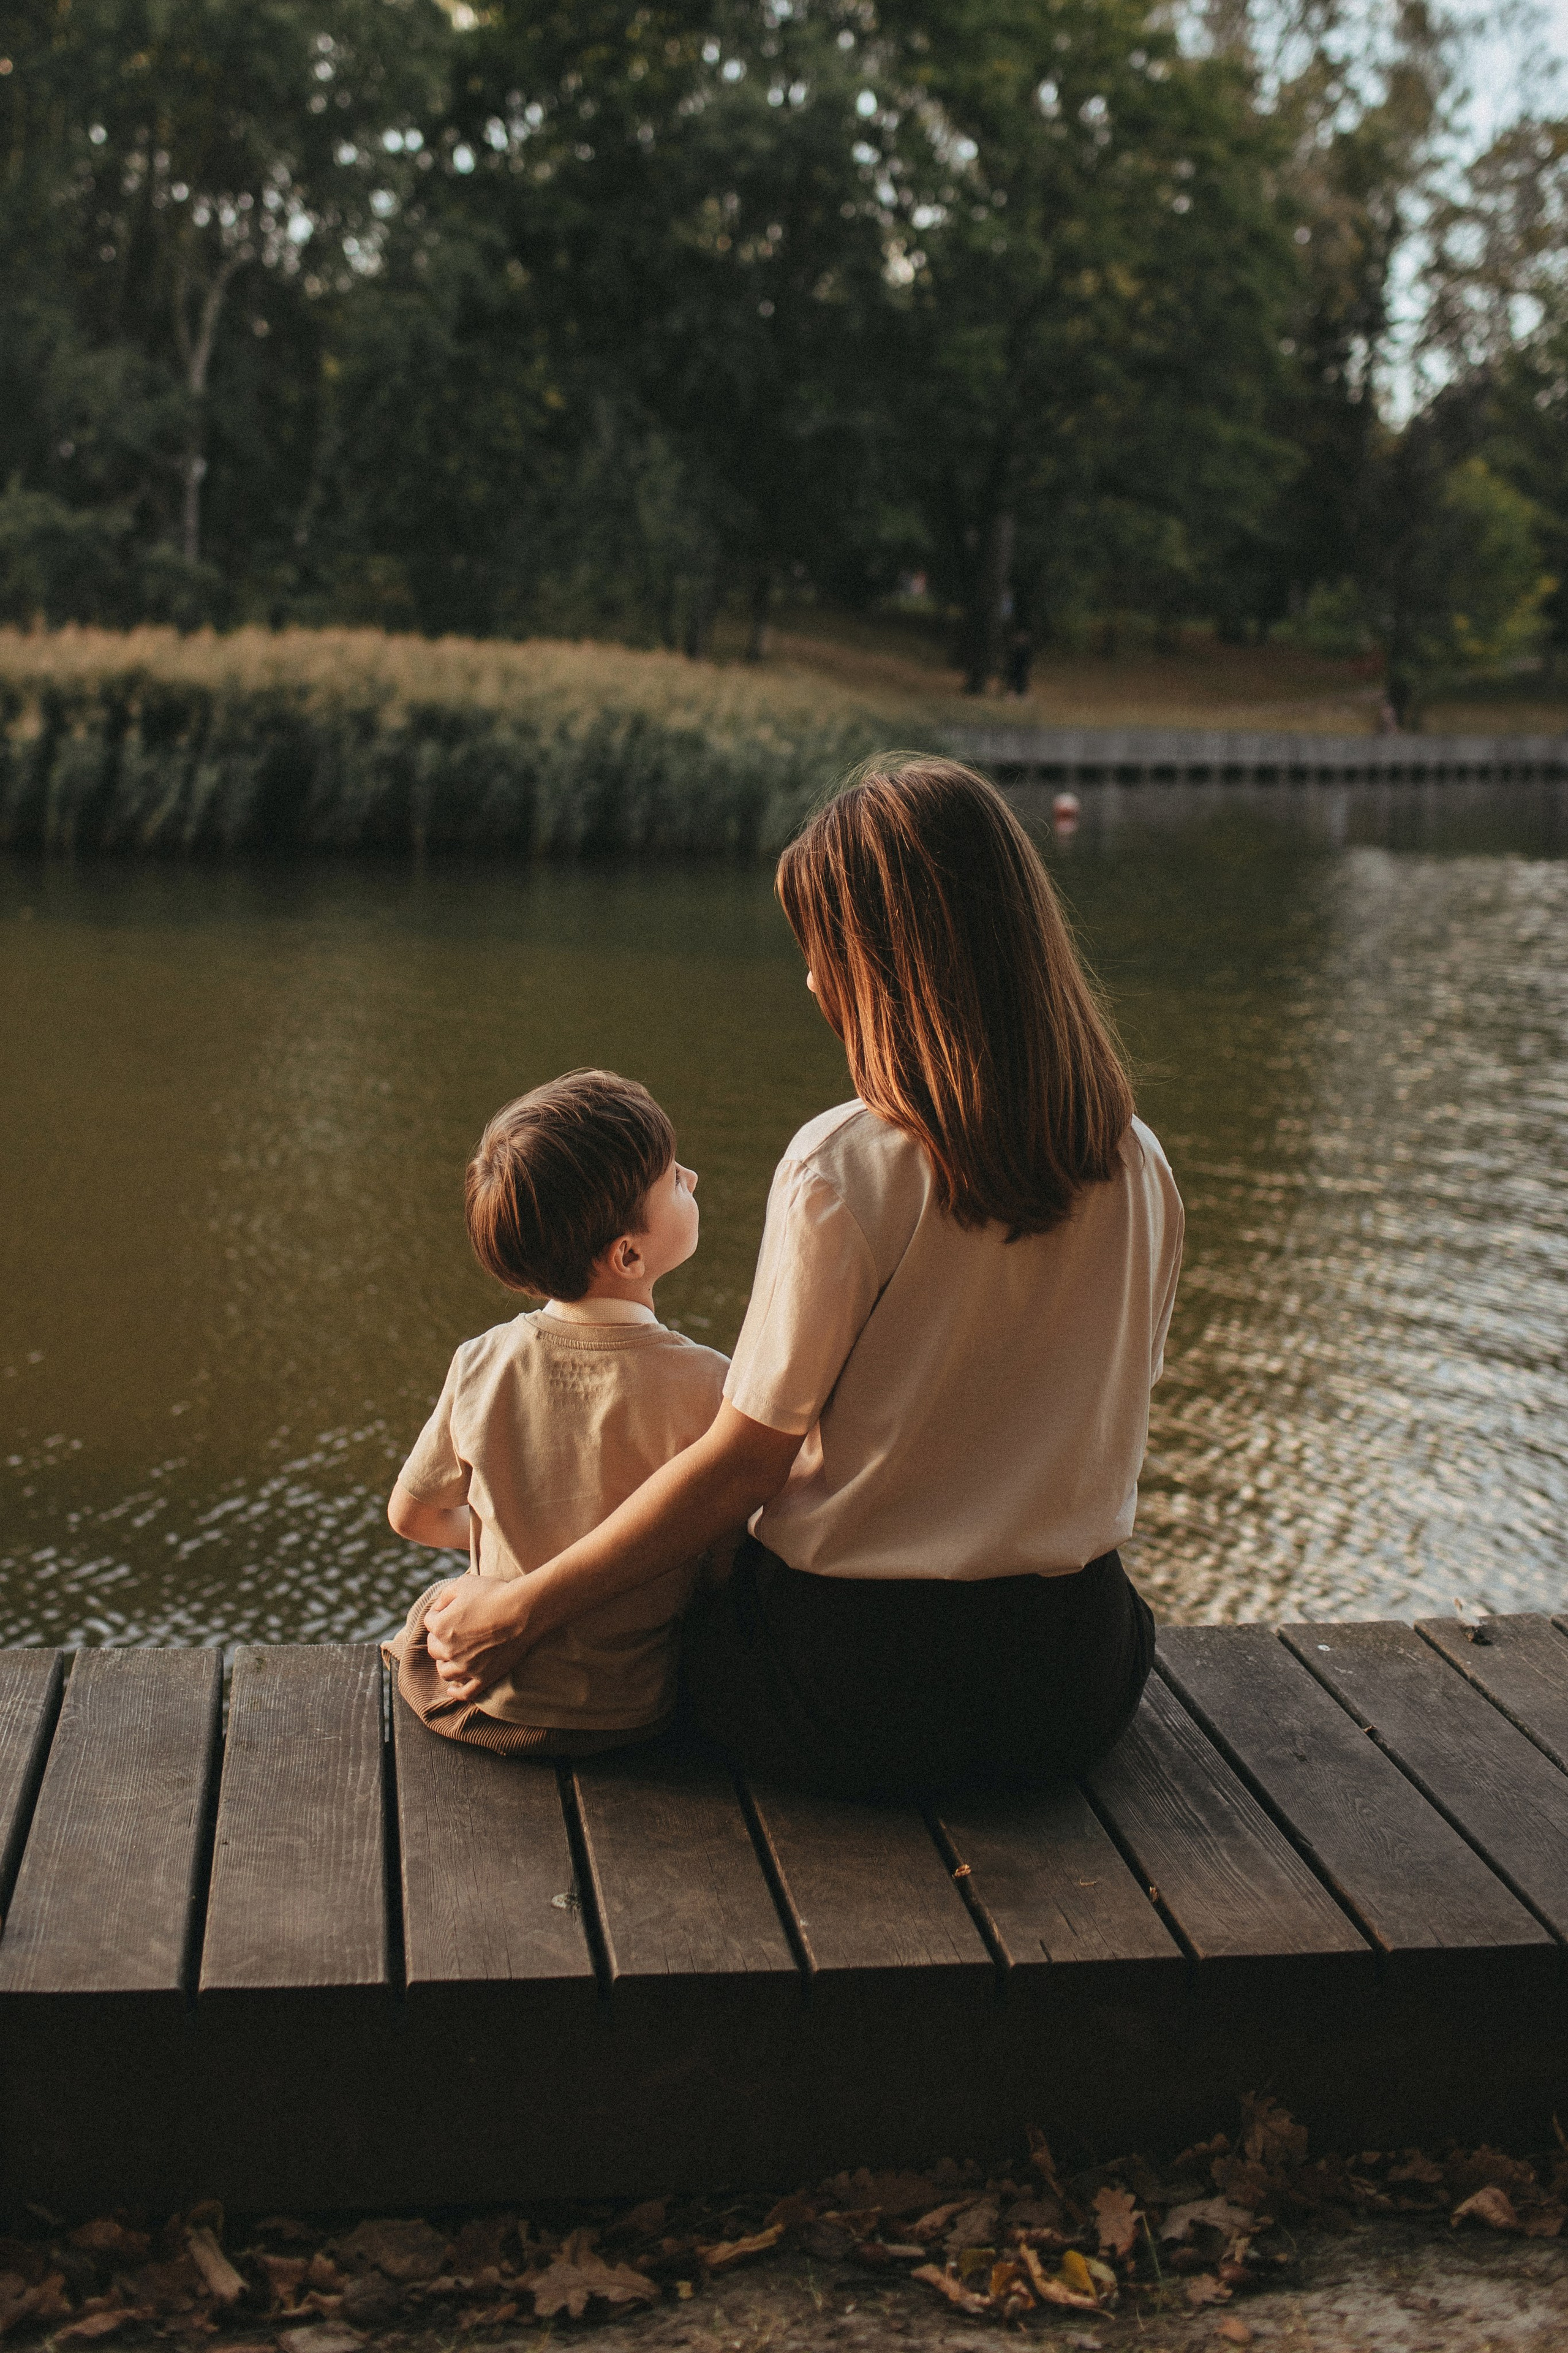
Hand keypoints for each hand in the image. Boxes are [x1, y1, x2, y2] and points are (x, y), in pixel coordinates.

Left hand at [424, 1573, 537, 1701]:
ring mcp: (466, 1667)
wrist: (522, 1611)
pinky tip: (452, 1690)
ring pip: (445, 1672)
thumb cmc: (494, 1594)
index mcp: (441, 1627)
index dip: (440, 1612)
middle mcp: (449, 1650)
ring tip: (452, 1657)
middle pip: (434, 1649)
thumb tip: (439, 1607)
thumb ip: (445, 1595)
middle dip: (439, 1639)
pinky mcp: (484, 1677)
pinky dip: (456, 1693)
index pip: (430, 1621)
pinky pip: (465, 1692)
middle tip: (454, 1631)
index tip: (453, 1607)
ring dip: (444, 1663)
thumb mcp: (464, 1583)